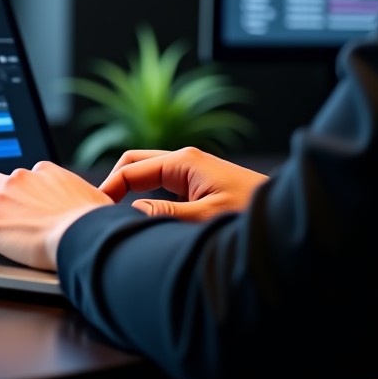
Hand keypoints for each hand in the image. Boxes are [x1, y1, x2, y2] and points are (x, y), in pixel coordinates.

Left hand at [0, 161, 112, 270]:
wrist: (82, 234)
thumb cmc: (95, 222)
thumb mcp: (98, 201)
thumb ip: (90, 199)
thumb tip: (101, 209)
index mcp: (45, 172)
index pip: (24, 173)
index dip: (20, 188)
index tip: (20, 201)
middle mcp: (20, 179)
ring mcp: (1, 200)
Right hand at [98, 146, 267, 220]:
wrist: (283, 214)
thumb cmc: (250, 213)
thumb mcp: (203, 218)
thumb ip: (164, 215)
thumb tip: (131, 212)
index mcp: (183, 161)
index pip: (131, 168)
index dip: (108, 188)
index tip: (94, 212)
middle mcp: (185, 160)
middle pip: (135, 162)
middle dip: (114, 182)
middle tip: (99, 210)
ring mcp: (192, 171)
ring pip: (148, 173)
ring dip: (129, 189)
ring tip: (114, 216)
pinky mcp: (198, 184)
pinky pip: (162, 184)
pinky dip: (146, 196)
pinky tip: (142, 217)